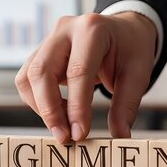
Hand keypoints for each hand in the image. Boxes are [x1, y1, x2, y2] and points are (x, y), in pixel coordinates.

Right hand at [15, 12, 156, 142]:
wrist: (123, 29)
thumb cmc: (130, 49)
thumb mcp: (138, 74)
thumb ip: (126, 105)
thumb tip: (119, 136)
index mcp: (92, 29)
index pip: (77, 72)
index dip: (76, 107)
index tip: (79, 134)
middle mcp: (65, 30)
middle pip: (41, 72)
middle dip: (49, 110)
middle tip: (64, 137)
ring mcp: (49, 39)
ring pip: (28, 77)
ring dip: (41, 107)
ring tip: (64, 125)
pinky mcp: (40, 52)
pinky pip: (27, 79)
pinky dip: (39, 101)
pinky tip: (60, 111)